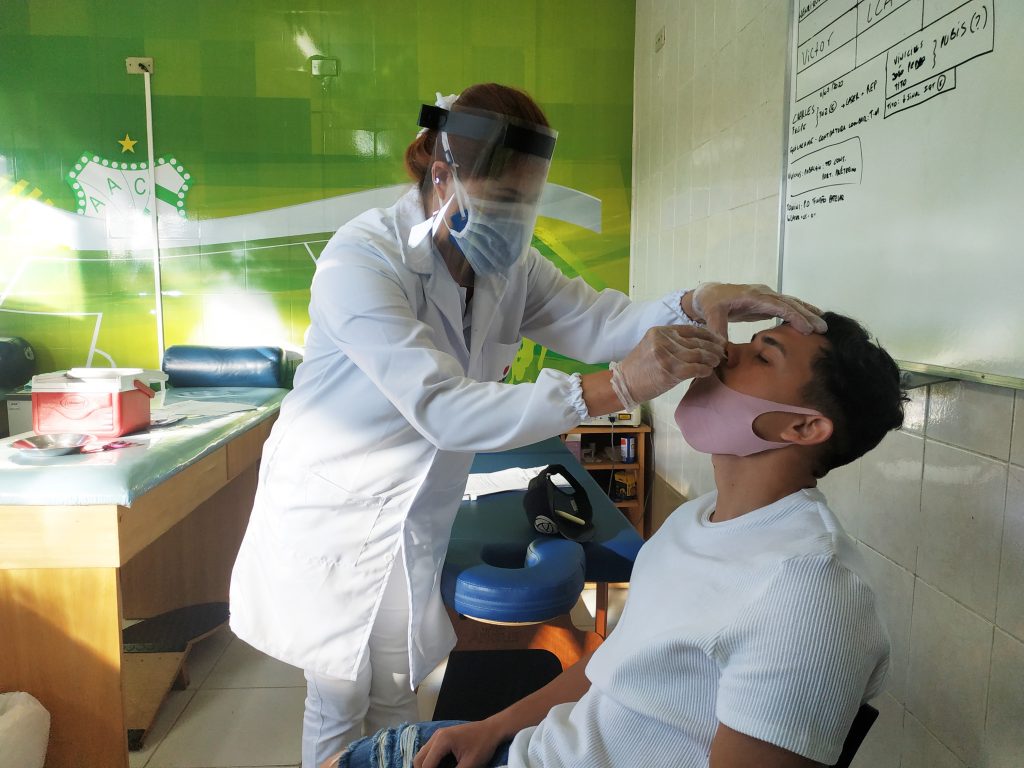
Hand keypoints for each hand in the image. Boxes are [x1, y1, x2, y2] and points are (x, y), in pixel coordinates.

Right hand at [413, 720, 506, 767]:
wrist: (492, 730)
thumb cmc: (482, 746)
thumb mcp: (469, 765)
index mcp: (442, 741)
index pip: (426, 765)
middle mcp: (436, 736)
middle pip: (419, 759)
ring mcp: (438, 735)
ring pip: (422, 754)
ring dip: (427, 766)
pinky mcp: (442, 736)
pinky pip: (429, 750)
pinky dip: (431, 760)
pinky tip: (441, 767)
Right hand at [611, 325, 725, 408]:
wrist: (623, 384)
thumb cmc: (639, 369)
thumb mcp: (652, 346)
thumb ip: (671, 342)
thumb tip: (698, 343)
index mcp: (660, 332)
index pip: (691, 329)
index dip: (707, 334)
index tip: (717, 340)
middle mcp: (663, 341)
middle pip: (697, 341)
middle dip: (713, 347)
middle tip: (722, 352)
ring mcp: (667, 356)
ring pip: (699, 354)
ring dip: (712, 358)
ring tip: (717, 362)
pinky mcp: (670, 371)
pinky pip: (696, 368)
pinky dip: (705, 370)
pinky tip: (707, 372)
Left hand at [684, 283, 826, 336]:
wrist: (709, 293)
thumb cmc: (710, 303)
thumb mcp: (711, 314)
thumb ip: (717, 329)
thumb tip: (723, 348)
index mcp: (752, 295)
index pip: (778, 305)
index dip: (793, 316)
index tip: (807, 328)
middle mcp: (763, 293)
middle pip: (789, 303)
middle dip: (807, 315)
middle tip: (823, 328)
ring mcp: (767, 296)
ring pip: (791, 303)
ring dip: (808, 312)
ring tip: (824, 324)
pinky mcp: (768, 302)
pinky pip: (787, 306)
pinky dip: (800, 311)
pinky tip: (812, 319)